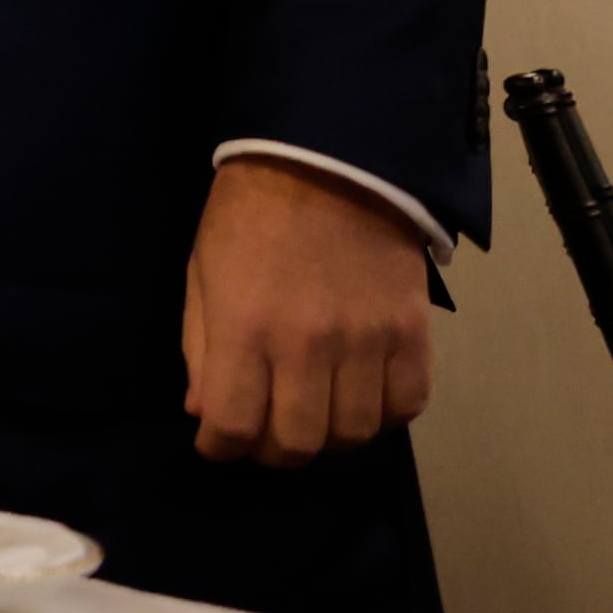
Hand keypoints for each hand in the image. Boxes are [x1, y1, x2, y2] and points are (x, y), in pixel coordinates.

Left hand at [182, 154, 433, 464]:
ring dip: (328, 437)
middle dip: (273, 451)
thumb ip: (199, 346)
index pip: (234, 424)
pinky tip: (360, 396)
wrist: (328, 160)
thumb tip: (203, 413)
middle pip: (298, 443)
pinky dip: (382, 415)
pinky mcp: (413, 334)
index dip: (221, 448)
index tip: (218, 444)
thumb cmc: (249, 215)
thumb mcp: (202, 272)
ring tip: (313, 414)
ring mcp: (366, 342)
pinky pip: (406, 407)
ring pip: (353, 434)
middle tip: (265, 435)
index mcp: (243, 326)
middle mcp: (307, 345)